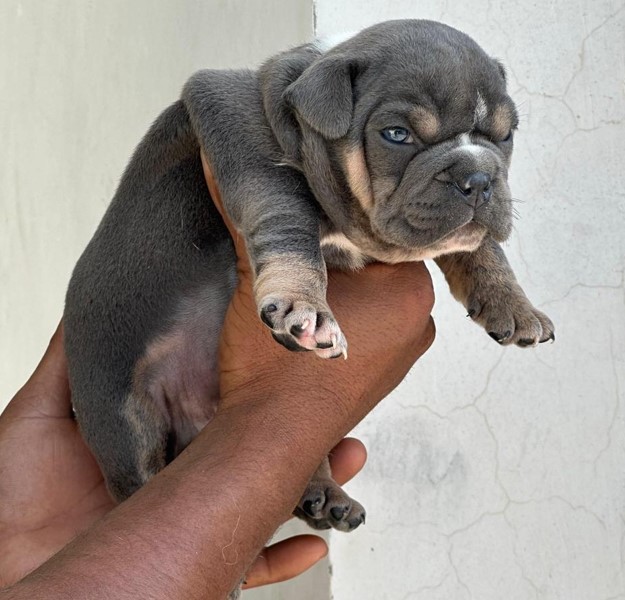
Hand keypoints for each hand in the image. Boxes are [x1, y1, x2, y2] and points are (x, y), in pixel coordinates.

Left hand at [0, 325, 366, 589]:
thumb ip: (68, 362)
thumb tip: (86, 308)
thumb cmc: (16, 499)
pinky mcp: (202, 566)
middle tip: (341, 408)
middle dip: (305, 431)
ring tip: (350, 456)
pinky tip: (317, 537)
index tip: (295, 363)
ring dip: (316, 481)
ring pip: (269, 498)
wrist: (12, 577)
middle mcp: (189, 474)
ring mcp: (198, 523)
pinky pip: (256, 561)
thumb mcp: (40, 415)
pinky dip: (288, 551)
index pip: (226, 406)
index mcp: (165, 435)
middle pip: (258, 450)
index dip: (261, 389)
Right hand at [201, 151, 435, 437]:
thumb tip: (217, 159)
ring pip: (379, 297)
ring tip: (311, 280)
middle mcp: (421, 322)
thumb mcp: (263, 281)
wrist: (268, 440)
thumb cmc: (274, 362)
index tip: (320, 208)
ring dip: (348, 287)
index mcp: (409, 290)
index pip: (387, 230)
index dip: (349, 216)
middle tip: (311, 240)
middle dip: (349, 251)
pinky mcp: (386, 377)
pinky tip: (319, 316)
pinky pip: (374, 328)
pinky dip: (350, 316)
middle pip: (385, 262)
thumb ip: (251, 220)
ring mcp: (406, 354)